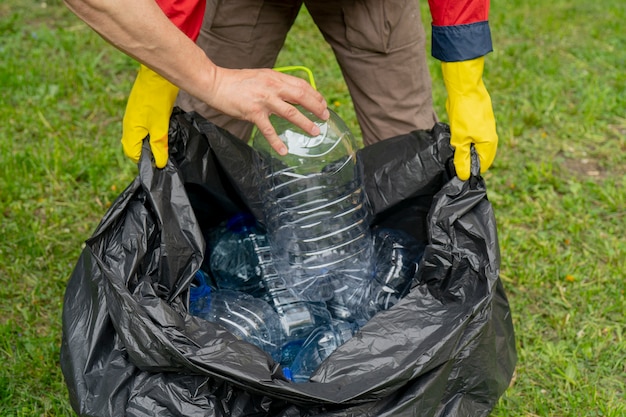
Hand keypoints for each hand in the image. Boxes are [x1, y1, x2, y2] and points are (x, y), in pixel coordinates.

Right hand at [122, 64, 178, 167]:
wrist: (157, 76)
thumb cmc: (157, 101)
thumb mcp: (160, 128)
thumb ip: (159, 146)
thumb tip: (159, 164)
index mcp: (130, 131)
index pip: (133, 155)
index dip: (146, 160)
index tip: (160, 160)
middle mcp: (128, 126)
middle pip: (136, 147)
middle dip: (148, 152)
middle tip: (164, 151)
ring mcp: (133, 118)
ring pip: (140, 137)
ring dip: (151, 142)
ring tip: (164, 141)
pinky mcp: (140, 112)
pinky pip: (143, 128)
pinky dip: (152, 132)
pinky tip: (163, 129)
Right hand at [203, 67, 329, 154]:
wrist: (215, 82)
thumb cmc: (236, 81)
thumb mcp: (261, 77)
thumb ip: (275, 84)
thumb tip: (291, 94)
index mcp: (275, 77)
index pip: (301, 85)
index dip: (314, 95)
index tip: (322, 104)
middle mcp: (272, 86)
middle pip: (301, 96)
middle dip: (316, 107)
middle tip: (325, 118)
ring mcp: (263, 99)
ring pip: (290, 112)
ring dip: (305, 123)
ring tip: (315, 132)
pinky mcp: (253, 112)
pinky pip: (268, 129)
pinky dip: (276, 141)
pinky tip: (284, 151)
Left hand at [441, 56, 497, 179]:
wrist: (465, 88)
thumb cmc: (464, 113)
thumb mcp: (459, 139)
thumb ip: (462, 158)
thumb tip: (464, 176)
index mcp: (489, 144)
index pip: (482, 165)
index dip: (470, 170)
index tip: (456, 170)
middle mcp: (491, 137)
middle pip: (480, 157)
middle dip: (468, 160)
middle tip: (452, 160)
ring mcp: (486, 129)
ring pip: (476, 146)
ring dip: (466, 150)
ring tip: (453, 149)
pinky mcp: (480, 122)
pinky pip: (474, 137)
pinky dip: (466, 140)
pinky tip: (455, 138)